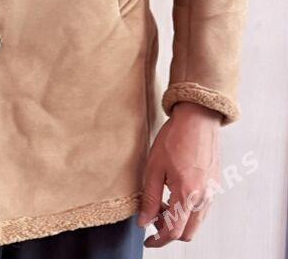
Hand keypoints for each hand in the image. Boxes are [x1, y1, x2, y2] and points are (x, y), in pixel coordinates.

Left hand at [138, 101, 221, 246]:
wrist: (197, 118)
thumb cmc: (175, 138)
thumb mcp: (154, 167)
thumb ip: (149, 197)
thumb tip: (144, 222)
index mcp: (187, 194)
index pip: (174, 231)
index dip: (159, 240)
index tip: (148, 240)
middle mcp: (203, 197)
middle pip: (188, 232)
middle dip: (169, 231)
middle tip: (153, 215)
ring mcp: (212, 192)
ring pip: (196, 222)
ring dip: (179, 221)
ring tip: (162, 201)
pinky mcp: (215, 185)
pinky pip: (202, 209)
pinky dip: (188, 210)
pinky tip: (175, 193)